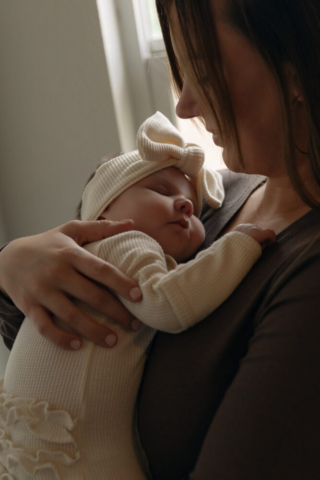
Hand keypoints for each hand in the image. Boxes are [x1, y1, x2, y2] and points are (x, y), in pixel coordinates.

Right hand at [0, 220, 141, 349]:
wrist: (7, 258)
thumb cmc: (48, 244)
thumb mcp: (71, 230)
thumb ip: (101, 227)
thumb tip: (132, 223)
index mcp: (70, 254)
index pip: (100, 269)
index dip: (121, 283)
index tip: (138, 296)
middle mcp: (57, 272)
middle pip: (91, 296)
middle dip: (116, 313)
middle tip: (135, 324)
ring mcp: (42, 291)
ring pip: (70, 315)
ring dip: (94, 331)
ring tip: (114, 341)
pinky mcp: (29, 306)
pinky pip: (45, 327)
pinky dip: (60, 338)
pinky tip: (78, 346)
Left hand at [233, 223, 276, 247]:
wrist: (230, 248)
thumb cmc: (245, 251)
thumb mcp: (257, 251)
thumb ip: (262, 245)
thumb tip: (263, 244)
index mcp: (259, 234)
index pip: (270, 233)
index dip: (272, 239)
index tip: (269, 245)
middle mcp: (253, 227)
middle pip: (261, 231)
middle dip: (261, 237)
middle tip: (257, 245)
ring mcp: (246, 226)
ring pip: (253, 228)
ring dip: (253, 234)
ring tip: (248, 241)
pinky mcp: (239, 226)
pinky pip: (246, 228)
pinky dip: (247, 232)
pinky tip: (242, 238)